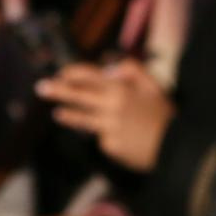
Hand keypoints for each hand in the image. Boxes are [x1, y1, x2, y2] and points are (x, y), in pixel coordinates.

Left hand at [38, 59, 173, 171]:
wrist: (174, 147)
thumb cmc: (165, 114)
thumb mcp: (154, 86)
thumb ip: (132, 71)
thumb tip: (109, 67)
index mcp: (122, 89)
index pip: (91, 76)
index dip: (74, 73)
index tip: (62, 72)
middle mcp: (111, 107)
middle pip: (79, 96)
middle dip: (58, 91)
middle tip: (40, 87)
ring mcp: (108, 128)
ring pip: (82, 119)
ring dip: (68, 114)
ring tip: (57, 113)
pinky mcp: (109, 146)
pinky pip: (103, 137)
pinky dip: (108, 134)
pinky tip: (124, 138)